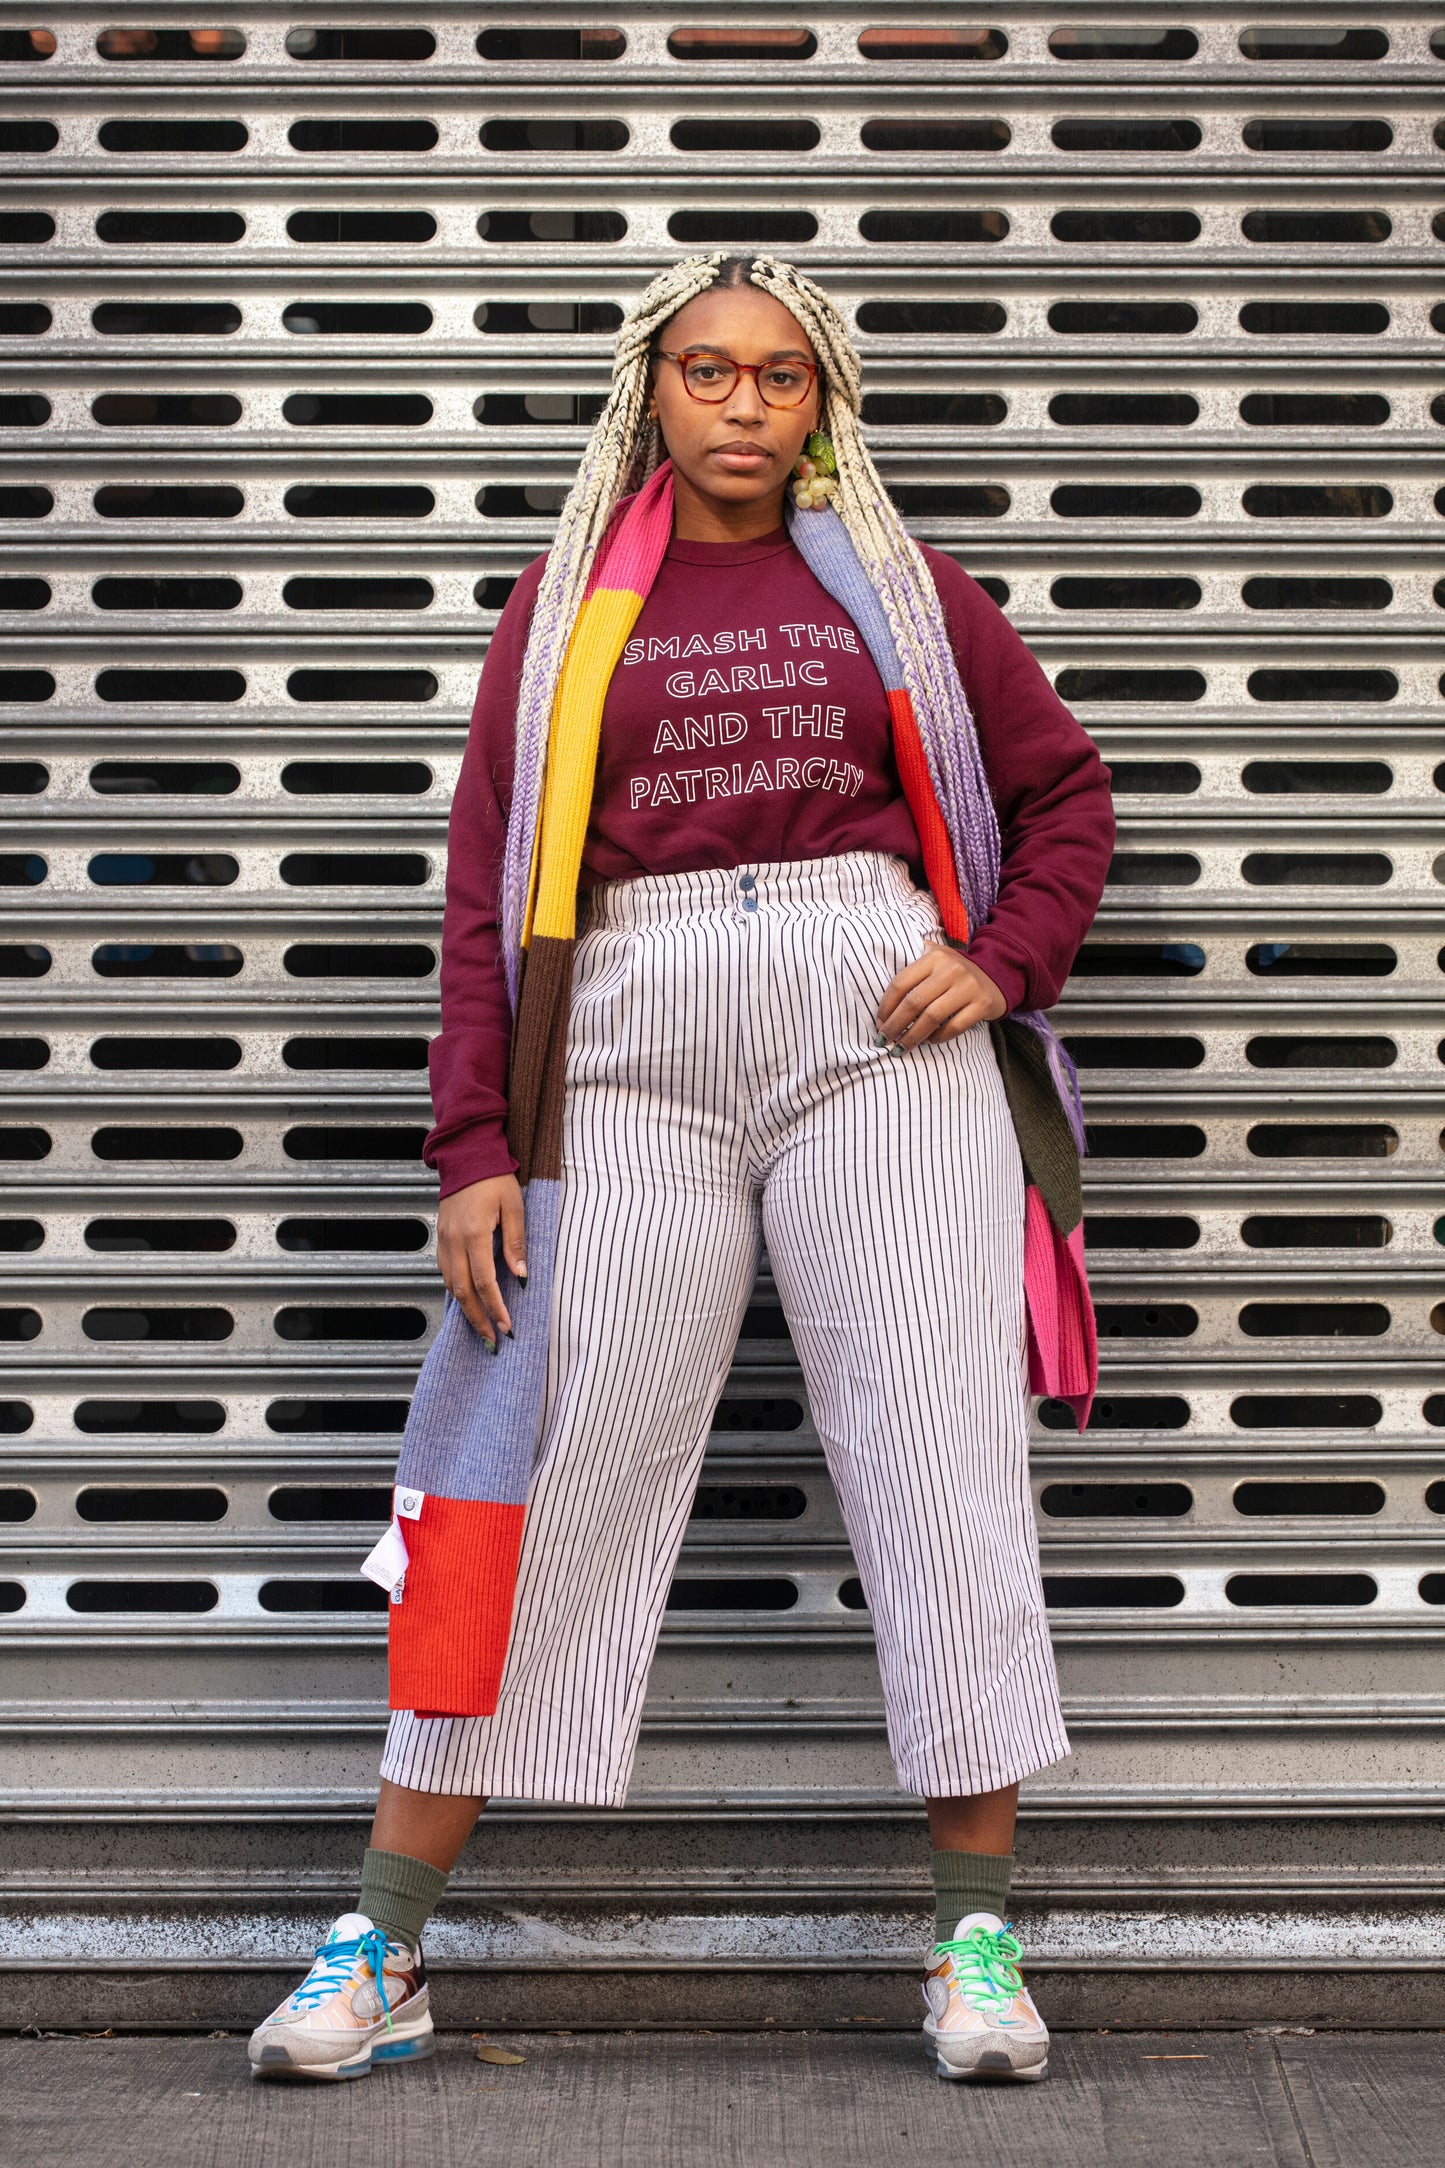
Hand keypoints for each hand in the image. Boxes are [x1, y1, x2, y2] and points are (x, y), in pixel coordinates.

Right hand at [436, 1175, 526, 1348]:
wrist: (466, 1157)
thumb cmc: (494, 1178)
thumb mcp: (514, 1207)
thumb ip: (516, 1242)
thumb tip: (521, 1276)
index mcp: (474, 1234)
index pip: (484, 1281)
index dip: (495, 1307)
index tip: (507, 1326)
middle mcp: (454, 1242)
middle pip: (462, 1291)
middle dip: (478, 1318)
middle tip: (494, 1339)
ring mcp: (444, 1241)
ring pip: (450, 1285)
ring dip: (466, 1309)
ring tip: (482, 1328)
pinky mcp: (441, 1239)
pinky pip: (445, 1273)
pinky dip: (456, 1292)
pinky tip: (468, 1302)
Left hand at [876, 942, 1006, 1050]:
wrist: (998, 974)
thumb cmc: (956, 971)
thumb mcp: (937, 958)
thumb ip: (913, 962)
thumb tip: (877, 982)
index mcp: (934, 957)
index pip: (901, 983)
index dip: (886, 1006)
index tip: (879, 1023)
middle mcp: (951, 969)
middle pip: (914, 1002)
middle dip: (895, 1025)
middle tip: (884, 1040)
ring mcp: (968, 987)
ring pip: (932, 1017)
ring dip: (912, 1036)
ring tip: (901, 1047)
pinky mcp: (982, 1005)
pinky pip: (953, 1027)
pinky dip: (937, 1038)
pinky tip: (929, 1041)